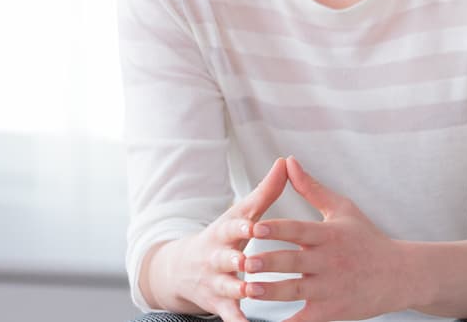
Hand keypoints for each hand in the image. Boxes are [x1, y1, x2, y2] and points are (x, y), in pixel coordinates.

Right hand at [149, 157, 287, 321]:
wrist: (181, 269)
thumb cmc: (224, 236)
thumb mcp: (240, 213)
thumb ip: (265, 192)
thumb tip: (285, 161)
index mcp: (224, 233)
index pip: (232, 227)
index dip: (241, 226)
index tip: (253, 225)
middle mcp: (216, 258)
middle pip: (224, 258)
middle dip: (234, 260)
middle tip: (246, 262)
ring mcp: (215, 282)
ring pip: (226, 287)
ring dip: (238, 290)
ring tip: (251, 292)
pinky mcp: (218, 303)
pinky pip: (229, 314)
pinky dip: (238, 320)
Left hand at [244, 156, 408, 321]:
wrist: (399, 275)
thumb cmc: (368, 239)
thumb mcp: (343, 210)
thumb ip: (312, 188)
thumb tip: (288, 162)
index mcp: (329, 235)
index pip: (300, 230)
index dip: (278, 229)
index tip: (255, 228)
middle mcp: (329, 261)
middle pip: (294, 262)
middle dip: (269, 262)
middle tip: (244, 262)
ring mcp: (330, 288)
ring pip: (296, 290)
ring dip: (271, 292)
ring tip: (248, 290)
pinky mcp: (331, 311)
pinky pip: (304, 319)